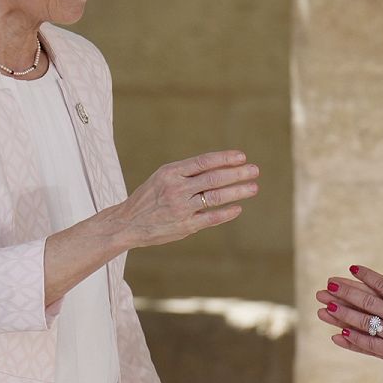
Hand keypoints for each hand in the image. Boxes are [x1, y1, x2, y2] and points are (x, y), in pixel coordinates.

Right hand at [45, 150, 257, 304]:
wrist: (128, 223)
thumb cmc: (149, 197)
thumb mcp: (163, 177)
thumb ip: (187, 172)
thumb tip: (219, 166)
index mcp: (171, 172)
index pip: (203, 161)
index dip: (224, 158)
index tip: (242, 157)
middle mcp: (177, 188)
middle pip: (214, 178)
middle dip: (237, 173)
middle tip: (255, 170)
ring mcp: (181, 207)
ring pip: (215, 197)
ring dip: (237, 191)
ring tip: (253, 187)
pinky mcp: (185, 225)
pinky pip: (210, 218)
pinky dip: (226, 213)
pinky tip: (238, 208)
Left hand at [315, 262, 382, 370]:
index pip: (381, 284)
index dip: (366, 276)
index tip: (352, 268)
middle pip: (365, 301)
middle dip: (344, 292)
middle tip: (327, 286)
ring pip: (362, 322)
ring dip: (342, 314)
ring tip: (324, 308)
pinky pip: (368, 345)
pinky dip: (353, 340)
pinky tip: (338, 335)